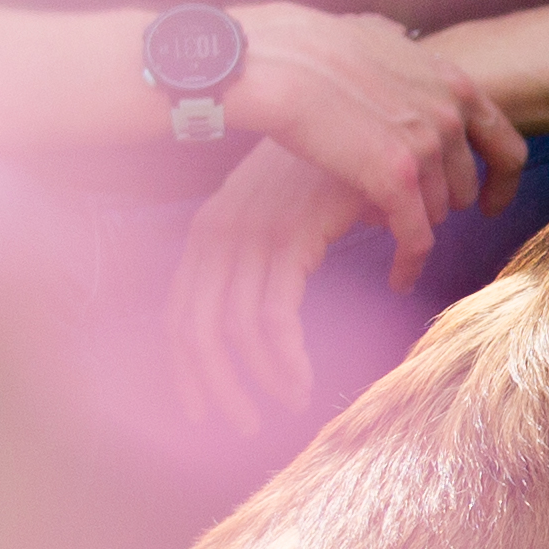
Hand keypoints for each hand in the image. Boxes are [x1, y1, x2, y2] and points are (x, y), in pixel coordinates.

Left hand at [165, 139, 367, 434]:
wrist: (369, 122)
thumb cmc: (332, 172)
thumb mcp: (284, 217)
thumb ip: (268, 261)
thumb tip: (270, 320)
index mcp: (210, 232)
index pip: (179, 314)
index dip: (186, 369)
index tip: (203, 410)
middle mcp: (218, 234)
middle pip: (193, 331)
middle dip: (212, 387)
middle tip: (240, 426)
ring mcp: (250, 237)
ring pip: (231, 333)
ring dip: (255, 382)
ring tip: (283, 408)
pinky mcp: (288, 241)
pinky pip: (274, 320)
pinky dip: (285, 361)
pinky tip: (304, 383)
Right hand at [220, 6, 521, 288]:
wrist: (276, 58)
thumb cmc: (308, 45)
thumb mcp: (373, 36)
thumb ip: (400, 51)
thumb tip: (403, 44)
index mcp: (451, 82)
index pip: (503, 141)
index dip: (500, 178)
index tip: (489, 201)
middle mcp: (449, 114)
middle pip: (465, 185)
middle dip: (440, 202)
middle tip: (409, 213)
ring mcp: (428, 146)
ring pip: (437, 212)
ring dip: (412, 225)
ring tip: (381, 228)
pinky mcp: (398, 178)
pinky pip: (416, 236)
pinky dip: (409, 262)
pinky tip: (399, 278)